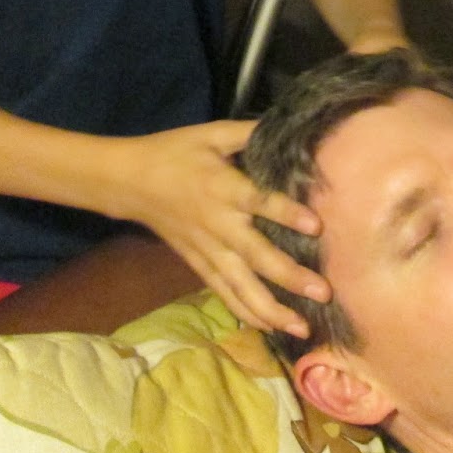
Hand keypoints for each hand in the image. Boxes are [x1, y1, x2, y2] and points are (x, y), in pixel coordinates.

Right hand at [113, 121, 330, 336]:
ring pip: (240, 285)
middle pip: (255, 254)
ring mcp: (206, 249)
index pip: (257, 202)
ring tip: (301, 328)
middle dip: (289, 275)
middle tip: (323, 291)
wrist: (129, 181)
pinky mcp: (197, 264)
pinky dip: (246, 312)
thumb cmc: (174, 153)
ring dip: (271, 308)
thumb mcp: (209, 134)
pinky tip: (272, 329)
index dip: (285, 213)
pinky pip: (224, 292)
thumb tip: (288, 124)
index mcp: (222, 187)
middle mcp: (217, 223)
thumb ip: (248, 132)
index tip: (316, 225)